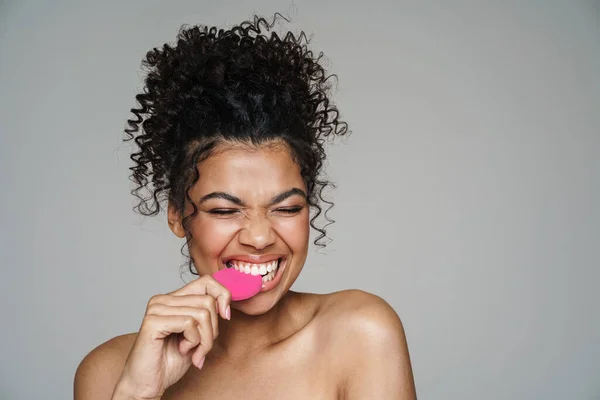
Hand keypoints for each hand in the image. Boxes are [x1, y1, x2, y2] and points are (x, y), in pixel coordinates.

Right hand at [112, 275, 230, 399]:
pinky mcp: (153, 322)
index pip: (206, 281)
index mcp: (173, 299)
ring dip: (204, 340)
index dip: (223, 296)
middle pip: (208, 301)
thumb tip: (225, 303)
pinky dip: (193, 342)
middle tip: (202, 348)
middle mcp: (163, 299)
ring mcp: (156, 309)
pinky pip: (189, 323)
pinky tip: (182, 350)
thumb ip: (207, 316)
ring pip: (202, 313)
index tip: (226, 316)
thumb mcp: (197, 334)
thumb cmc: (170, 361)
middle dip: (212, 330)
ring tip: (193, 352)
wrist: (147, 385)